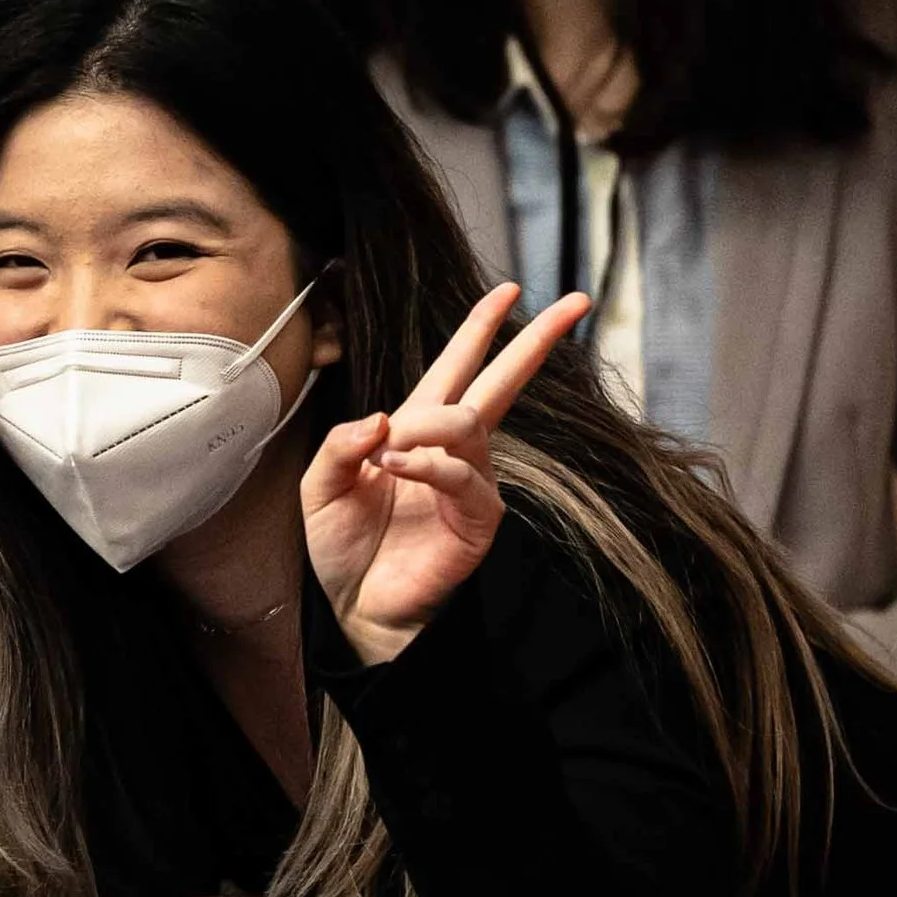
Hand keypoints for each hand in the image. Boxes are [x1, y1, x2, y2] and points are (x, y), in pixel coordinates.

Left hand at [303, 282, 588, 668]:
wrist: (354, 607)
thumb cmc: (342, 547)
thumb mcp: (322, 487)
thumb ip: (343, 445)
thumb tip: (382, 416)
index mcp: (416, 430)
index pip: (458, 367)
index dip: (481, 327)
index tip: (511, 289)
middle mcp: (453, 450)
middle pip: (502, 381)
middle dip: (537, 340)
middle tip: (574, 301)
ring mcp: (471, 482)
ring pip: (468, 422)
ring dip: (426, 426)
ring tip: (389, 452)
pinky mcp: (478, 517)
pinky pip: (460, 473)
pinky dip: (426, 464)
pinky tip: (396, 468)